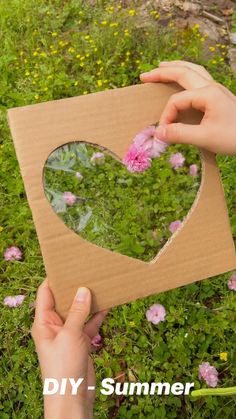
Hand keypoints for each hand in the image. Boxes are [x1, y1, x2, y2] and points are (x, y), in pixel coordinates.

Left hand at [31, 279, 106, 418]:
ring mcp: (69, 333)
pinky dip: (98, 316)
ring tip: (100, 284)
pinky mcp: (81, 341)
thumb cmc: (64, 366)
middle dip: (75, 288)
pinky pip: (89, 323)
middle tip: (88, 271)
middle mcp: (54, 325)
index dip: (54, 279)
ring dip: (89, 301)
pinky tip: (108, 305)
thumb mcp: (70, 335)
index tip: (66, 265)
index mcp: (43, 322)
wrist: (73, 396)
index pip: (46, 293)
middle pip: (64, 301)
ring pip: (79, 311)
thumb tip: (83, 289)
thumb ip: (78, 312)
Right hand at [140, 60, 235, 154]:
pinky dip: (187, 73)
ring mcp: (216, 89)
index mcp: (206, 94)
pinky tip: (184, 79)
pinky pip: (200, 77)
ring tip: (162, 66)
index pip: (176, 101)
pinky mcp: (219, 95)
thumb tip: (158, 133)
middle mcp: (211, 87)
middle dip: (162, 72)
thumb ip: (179, 134)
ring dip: (176, 67)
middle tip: (144, 76)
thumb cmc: (233, 137)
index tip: (164, 133)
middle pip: (183, 72)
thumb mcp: (205, 138)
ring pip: (193, 70)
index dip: (166, 116)